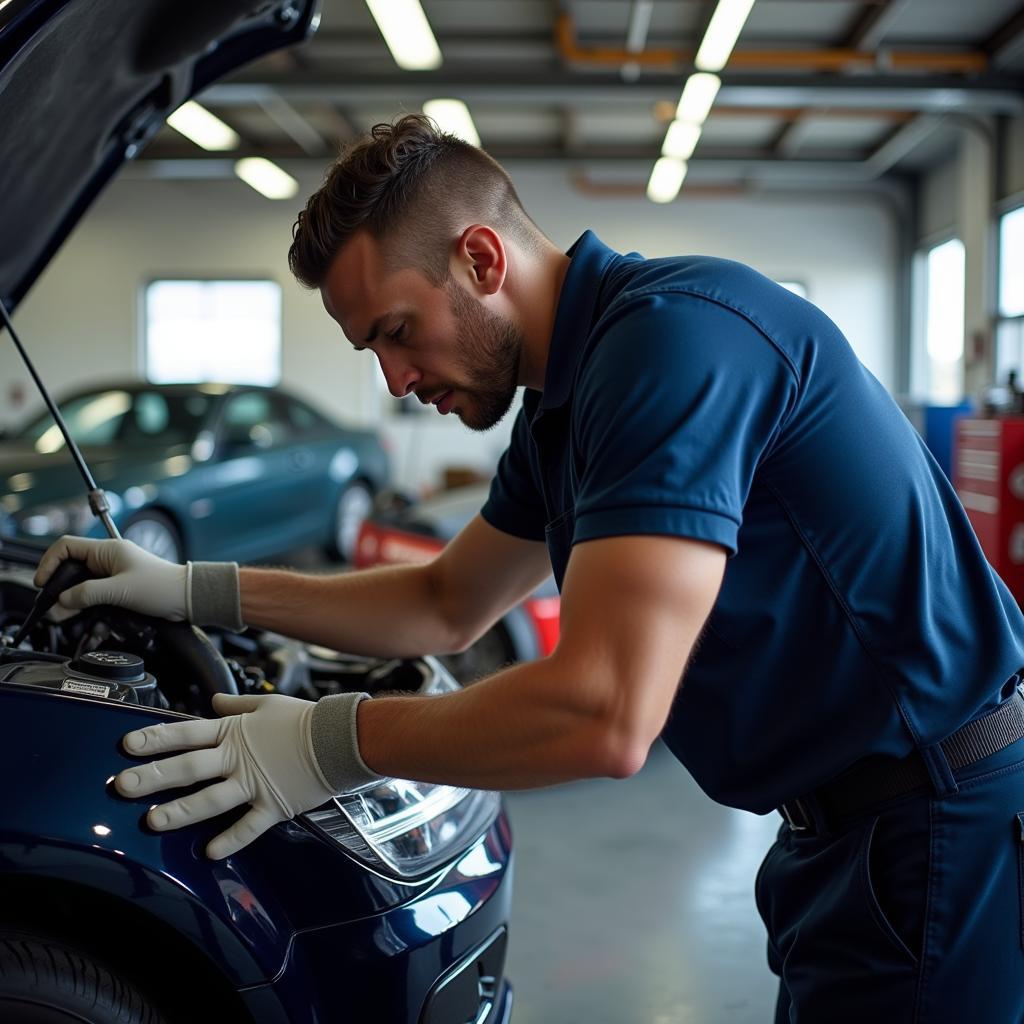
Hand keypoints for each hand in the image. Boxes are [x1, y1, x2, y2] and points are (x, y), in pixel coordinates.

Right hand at [34, 536, 186, 619]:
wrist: (188, 598)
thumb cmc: (162, 587)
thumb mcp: (120, 590)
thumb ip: (87, 594)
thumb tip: (63, 600)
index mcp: (107, 550)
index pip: (66, 547)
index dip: (49, 563)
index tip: (42, 582)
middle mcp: (108, 559)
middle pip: (71, 568)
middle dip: (58, 587)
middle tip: (51, 606)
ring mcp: (113, 573)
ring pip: (81, 583)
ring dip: (69, 598)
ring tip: (60, 615)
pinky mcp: (119, 588)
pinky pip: (94, 594)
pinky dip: (83, 603)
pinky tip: (77, 614)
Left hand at [114, 693, 355, 859]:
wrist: (340, 739)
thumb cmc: (305, 719)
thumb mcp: (268, 704)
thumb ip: (237, 705)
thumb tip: (214, 701)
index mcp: (234, 732)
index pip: (187, 733)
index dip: (157, 738)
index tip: (128, 745)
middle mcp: (238, 760)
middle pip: (189, 769)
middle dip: (153, 777)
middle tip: (123, 786)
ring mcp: (254, 785)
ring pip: (210, 801)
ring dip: (180, 812)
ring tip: (153, 822)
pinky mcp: (273, 806)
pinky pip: (248, 827)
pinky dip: (230, 841)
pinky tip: (210, 852)